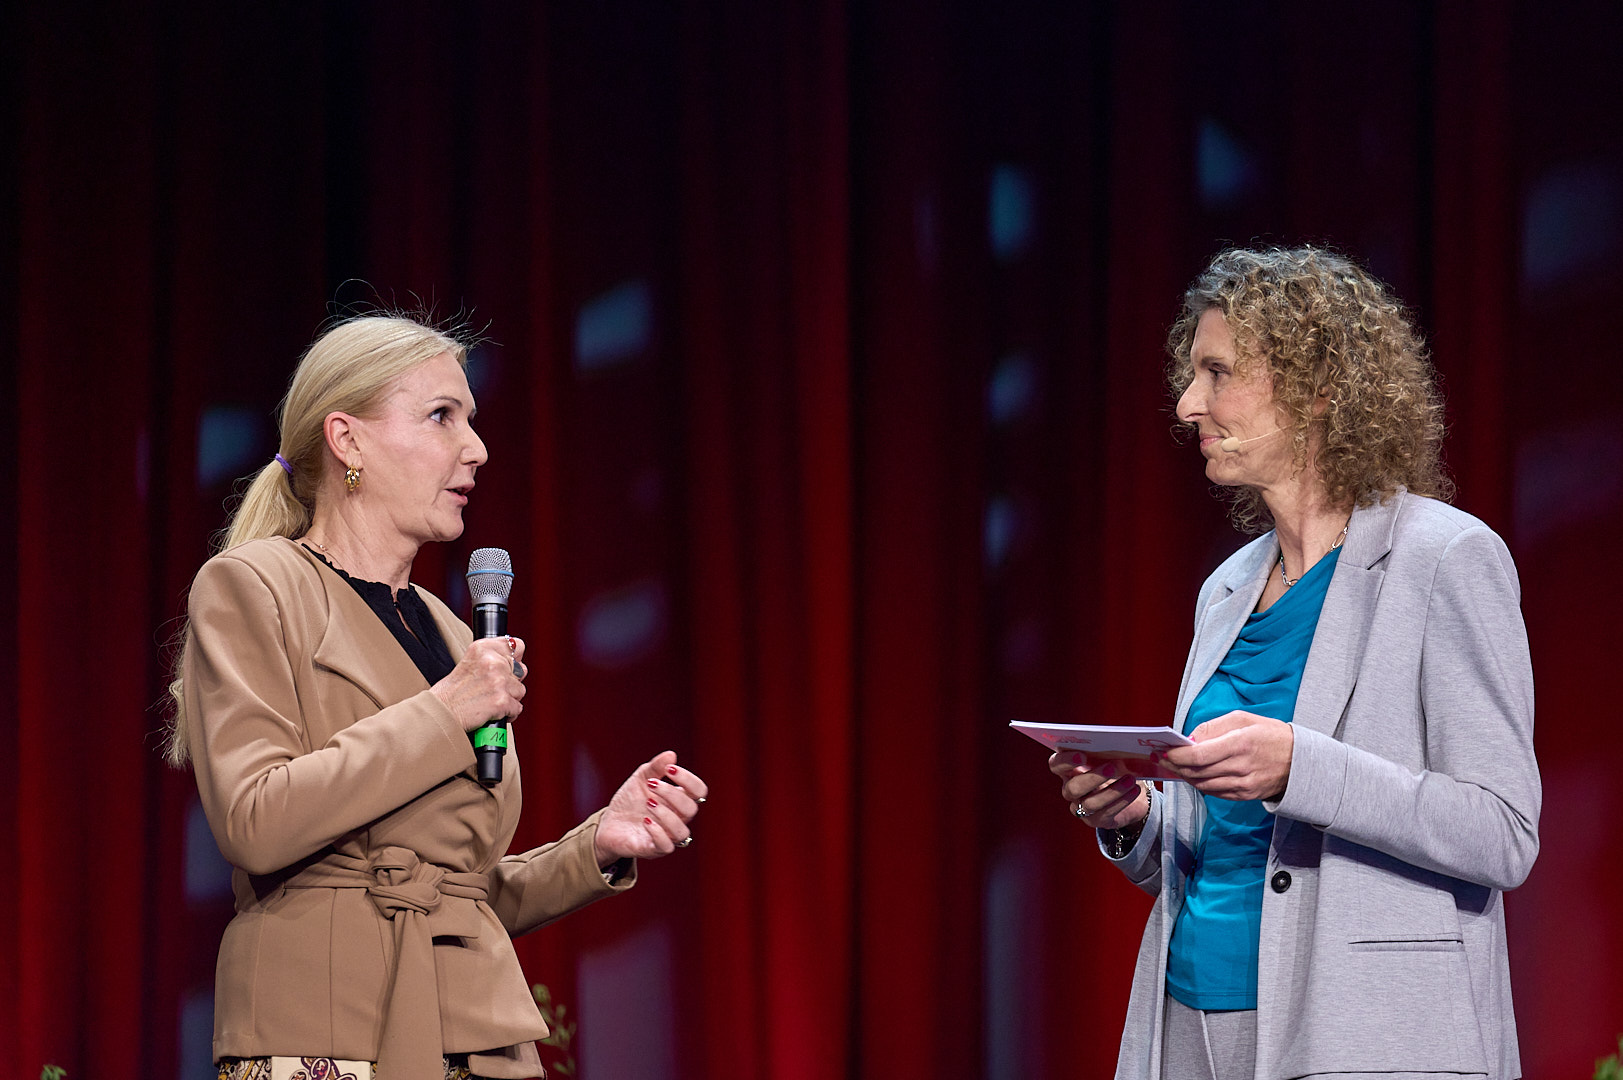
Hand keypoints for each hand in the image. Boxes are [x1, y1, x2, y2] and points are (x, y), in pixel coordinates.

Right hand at [430, 635, 526, 732]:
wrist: (440, 712)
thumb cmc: (451, 692)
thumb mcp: (469, 662)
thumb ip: (492, 658)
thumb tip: (518, 661)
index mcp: (483, 648)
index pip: (515, 645)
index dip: (515, 658)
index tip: (510, 666)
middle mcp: (492, 661)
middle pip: (521, 670)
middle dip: (512, 681)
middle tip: (494, 688)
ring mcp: (498, 681)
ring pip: (520, 690)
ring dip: (510, 698)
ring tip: (491, 701)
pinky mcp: (502, 701)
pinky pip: (517, 707)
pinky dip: (508, 713)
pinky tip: (494, 712)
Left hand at [594, 751, 708, 864]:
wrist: (608, 823)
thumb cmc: (630, 801)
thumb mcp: (640, 779)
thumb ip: (655, 767)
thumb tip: (671, 755)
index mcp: (679, 801)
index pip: (699, 792)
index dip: (689, 779)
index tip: (670, 769)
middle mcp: (677, 819)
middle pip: (691, 809)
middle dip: (672, 793)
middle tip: (651, 784)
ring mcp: (667, 836)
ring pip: (682, 830)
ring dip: (666, 813)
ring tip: (648, 803)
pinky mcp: (653, 849)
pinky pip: (666, 846)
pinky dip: (658, 832)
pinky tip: (645, 820)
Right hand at [1048, 751, 1148, 830]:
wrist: (1129, 793)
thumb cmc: (1115, 770)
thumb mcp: (1109, 758)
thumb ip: (1105, 753)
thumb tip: (1117, 747)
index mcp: (1069, 770)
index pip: (1056, 765)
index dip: (1065, 761)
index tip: (1082, 755)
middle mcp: (1070, 790)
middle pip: (1072, 788)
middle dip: (1092, 778)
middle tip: (1112, 768)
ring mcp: (1081, 807)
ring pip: (1090, 803)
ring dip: (1113, 791)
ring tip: (1130, 779)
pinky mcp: (1096, 820)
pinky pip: (1106, 813)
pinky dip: (1122, 800)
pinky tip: (1134, 790)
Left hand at [1158, 710, 1291, 800]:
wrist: (1301, 761)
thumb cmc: (1270, 735)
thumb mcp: (1243, 719)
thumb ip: (1213, 727)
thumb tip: (1189, 738)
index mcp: (1240, 743)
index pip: (1199, 755)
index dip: (1177, 756)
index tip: (1164, 752)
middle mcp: (1241, 767)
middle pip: (1197, 771)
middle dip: (1176, 766)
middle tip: (1162, 759)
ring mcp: (1244, 784)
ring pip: (1203, 784)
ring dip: (1186, 776)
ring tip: (1176, 766)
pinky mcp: (1245, 795)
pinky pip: (1215, 792)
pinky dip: (1201, 784)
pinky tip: (1194, 775)